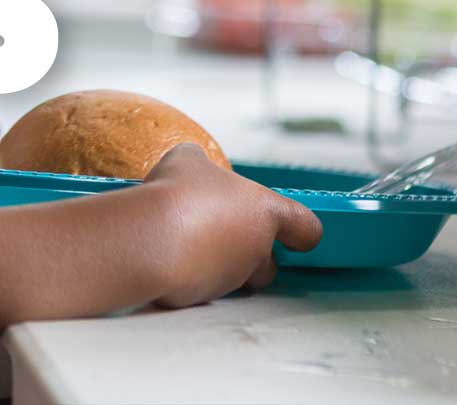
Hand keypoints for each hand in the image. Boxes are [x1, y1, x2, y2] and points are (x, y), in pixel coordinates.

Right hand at [140, 144, 321, 305]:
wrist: (151, 238)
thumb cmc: (179, 194)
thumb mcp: (188, 159)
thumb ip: (203, 166)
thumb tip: (195, 166)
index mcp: (264, 212)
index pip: (306, 228)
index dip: (301, 231)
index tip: (294, 234)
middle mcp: (255, 250)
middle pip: (268, 263)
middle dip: (250, 256)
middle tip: (220, 234)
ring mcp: (230, 278)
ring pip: (233, 278)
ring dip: (216, 264)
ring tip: (184, 238)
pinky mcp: (203, 297)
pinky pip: (200, 287)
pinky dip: (188, 274)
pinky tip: (166, 254)